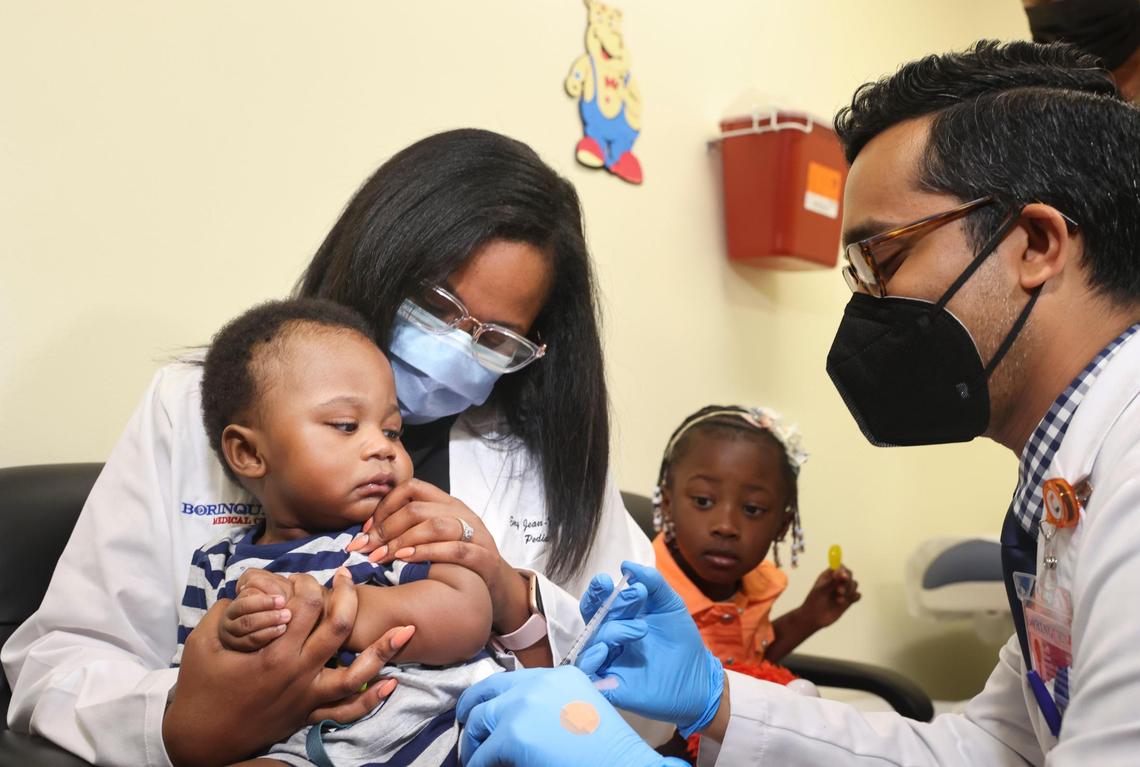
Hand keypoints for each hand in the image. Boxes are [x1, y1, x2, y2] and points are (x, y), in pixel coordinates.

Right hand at [163, 570, 412, 765]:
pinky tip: (391, 684)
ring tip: (406, 631)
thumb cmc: (200, 684)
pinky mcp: (308, 715)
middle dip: (348, 597)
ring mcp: (306, 697)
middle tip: (348, 578)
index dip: (309, 583)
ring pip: (355, 673)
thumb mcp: (205, 639)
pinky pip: (346, 711)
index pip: (307, 605)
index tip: (304, 577)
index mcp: (273, 651)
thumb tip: (252, 588)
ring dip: (382, 650)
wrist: (199, 737)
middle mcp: (297, 672)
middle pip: (339, 628)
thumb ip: (229, 609)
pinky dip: (372, 699)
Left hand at [346, 479, 525, 632]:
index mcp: (447, 504)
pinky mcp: (484, 557)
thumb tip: (367, 535)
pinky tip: (406, 561)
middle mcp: (461, 514)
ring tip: (381, 557)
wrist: (497, 587)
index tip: (366, 530)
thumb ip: (410, 530)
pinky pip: (455, 549)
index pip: (411, 488)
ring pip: (434, 525)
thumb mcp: (436, 538)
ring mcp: (475, 534)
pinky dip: (427, 553)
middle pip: (417, 508)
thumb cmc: (458, 563)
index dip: (384, 506)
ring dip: (402, 541)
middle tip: (366, 548)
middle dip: (385, 528)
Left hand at [457, 666, 684, 766]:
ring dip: (474, 742)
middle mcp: (537, 682)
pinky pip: (483, 754)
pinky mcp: (513, 735)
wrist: (622, 765)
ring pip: (479, 721)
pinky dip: (479, 764)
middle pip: (487, 691)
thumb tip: (517, 724)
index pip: (512, 680)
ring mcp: (522, 706)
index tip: (485, 711)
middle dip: (471, 710)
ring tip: (475, 757)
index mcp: (558, 675)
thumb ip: (549, 706)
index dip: (494, 698)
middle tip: (467, 728)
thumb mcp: (578, 711)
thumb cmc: (606, 748)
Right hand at [576, 562, 723, 737]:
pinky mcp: (608, 685)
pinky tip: (604, 651)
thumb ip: (653, 583)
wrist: (698, 678)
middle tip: (609, 592)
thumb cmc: (681, 640)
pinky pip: (587, 674)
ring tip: (639, 629)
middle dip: (596, 602)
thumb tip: (626, 565)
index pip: (600, 600)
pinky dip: (590, 660)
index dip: (599, 590)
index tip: (608, 581)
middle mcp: (609, 637)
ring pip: (591, 643)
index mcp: (620, 617)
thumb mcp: (670, 605)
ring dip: (610, 632)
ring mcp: (607, 660)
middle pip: (590, 618)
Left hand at [800, 566, 860, 628]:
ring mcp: (843, 590)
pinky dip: (854, 597)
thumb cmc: (813, 602)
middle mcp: (837, 581)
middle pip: (849, 574)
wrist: (814, 618)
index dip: (842, 571)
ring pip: (854, 584)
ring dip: (849, 591)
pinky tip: (845, 602)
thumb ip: (831, 582)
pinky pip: (857, 595)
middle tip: (839, 591)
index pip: (840, 567)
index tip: (842, 577)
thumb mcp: (821, 591)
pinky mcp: (848, 600)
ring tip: (838, 600)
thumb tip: (842, 573)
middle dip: (846, 582)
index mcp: (828, 575)